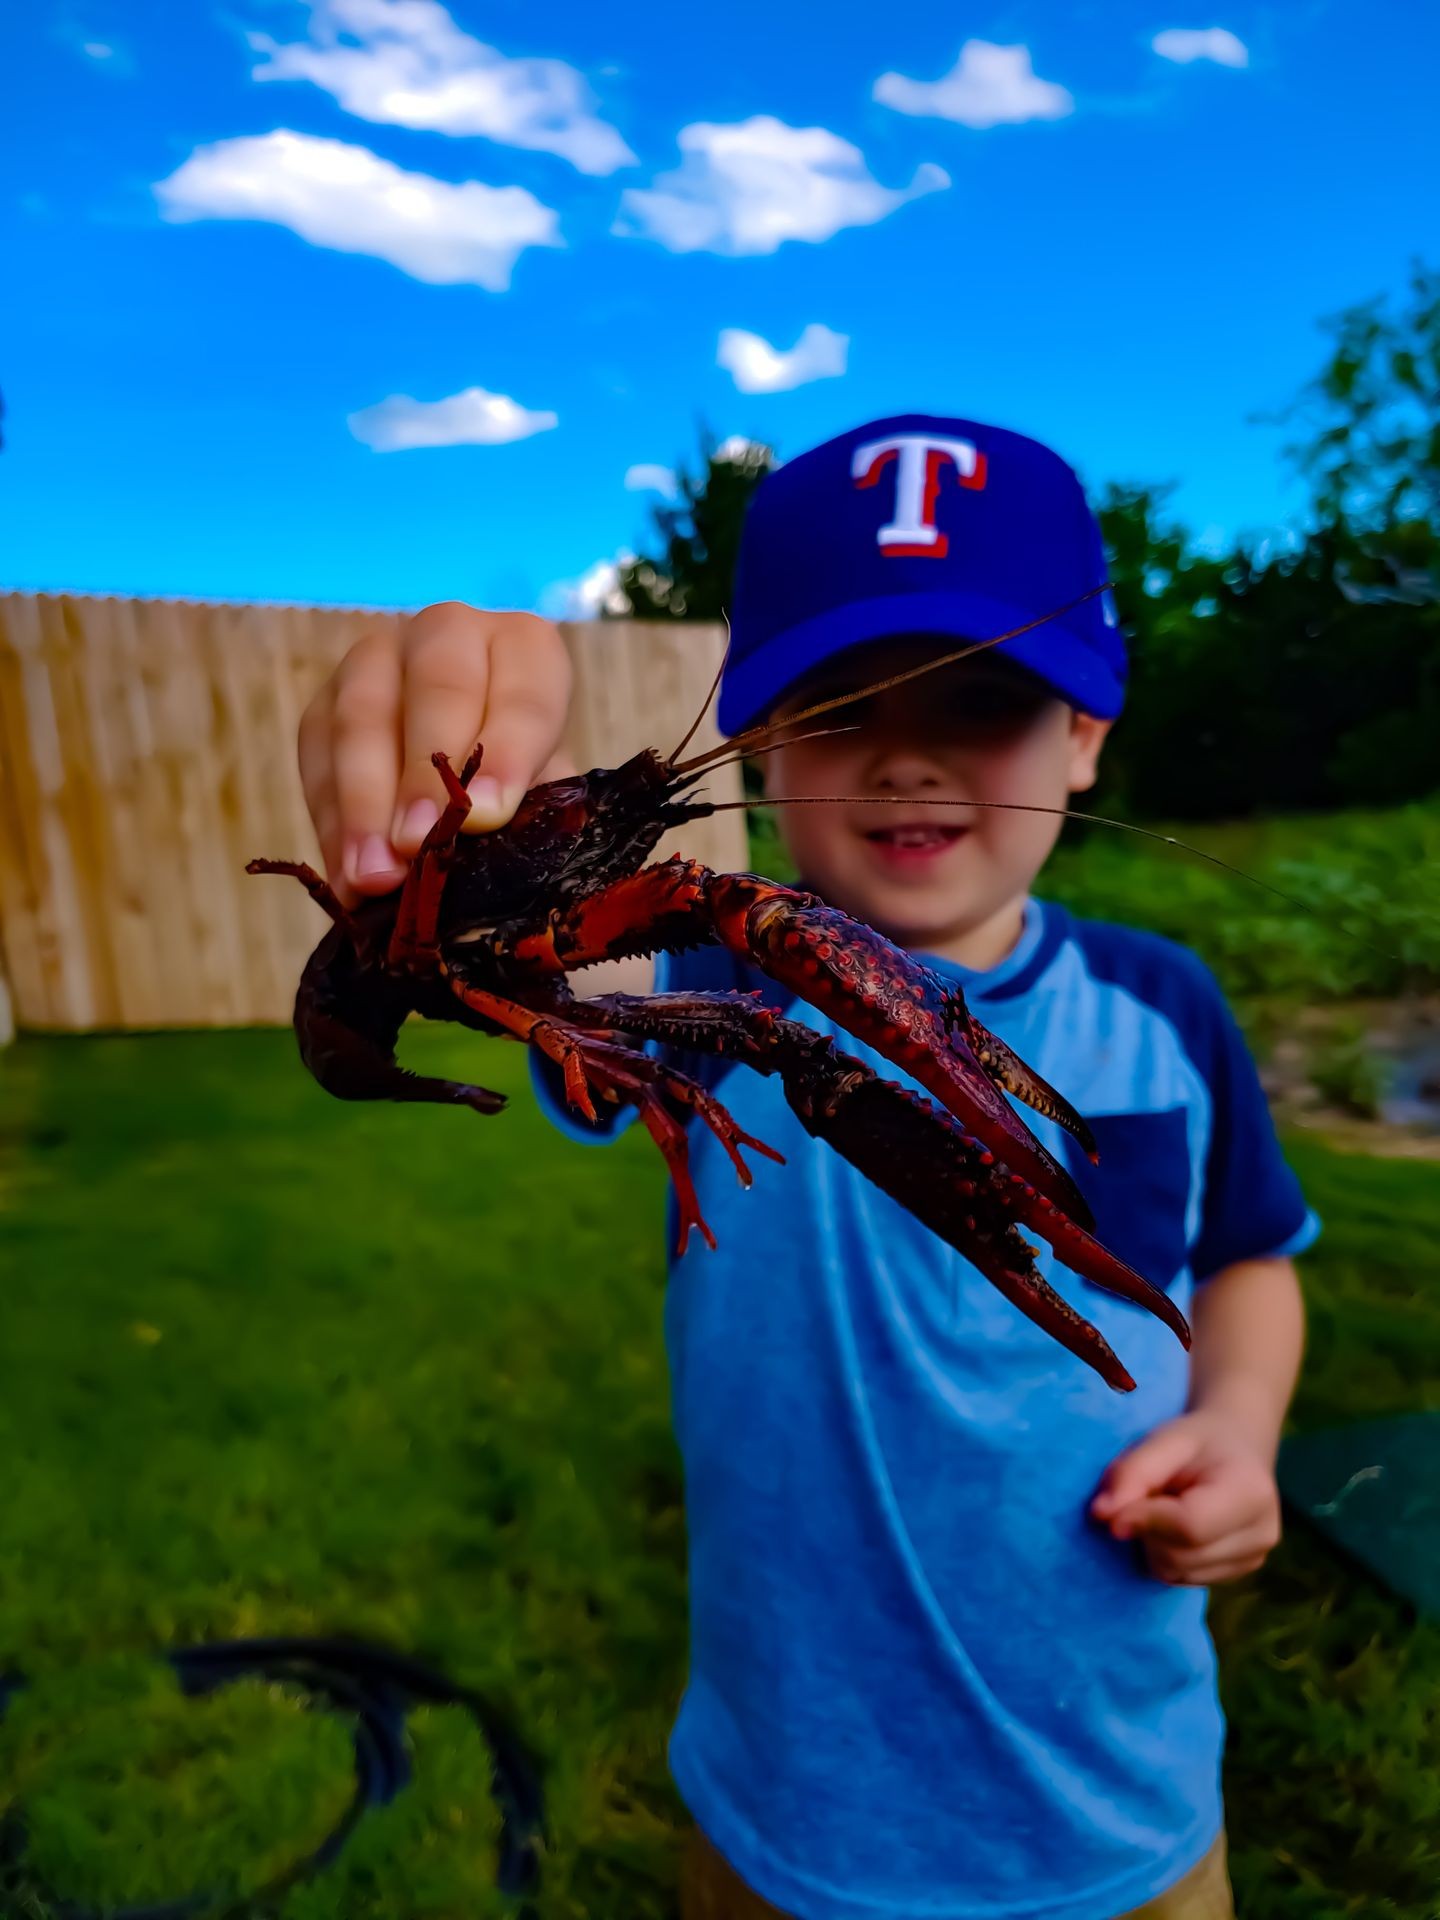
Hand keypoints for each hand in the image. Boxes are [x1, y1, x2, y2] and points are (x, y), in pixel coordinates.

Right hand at [299, 603, 572, 906]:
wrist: (470, 783)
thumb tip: (490, 847)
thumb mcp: (542, 794)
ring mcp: (377, 661)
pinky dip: (332, 822)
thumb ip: (531, 811)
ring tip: (374, 875)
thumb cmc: (518, 785)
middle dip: (424, 772)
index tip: (486, 816)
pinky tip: (347, 876)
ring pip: (361, 715)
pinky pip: (317, 755)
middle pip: (436, 683)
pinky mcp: (324, 704)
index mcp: (524, 647)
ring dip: (363, 803)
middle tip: (417, 843)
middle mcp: (449, 633)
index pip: (524, 689)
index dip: (506, 752)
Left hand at [1089, 1410, 1282, 1585]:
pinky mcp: (1238, 1575)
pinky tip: (1175, 1527)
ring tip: (1165, 1507)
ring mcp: (1254, 1560)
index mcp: (1251, 1492)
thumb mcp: (1164, 1440)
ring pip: (1175, 1573)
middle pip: (1179, 1556)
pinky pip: (1181, 1580)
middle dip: (1147, 1529)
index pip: (1190, 1526)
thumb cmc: (1198, 1442)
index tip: (1111, 1505)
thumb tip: (1103, 1516)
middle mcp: (1262, 1534)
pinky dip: (1165, 1556)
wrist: (1236, 1447)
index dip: (1145, 1518)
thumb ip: (1132, 1474)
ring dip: (1153, 1544)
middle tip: (1149, 1495)